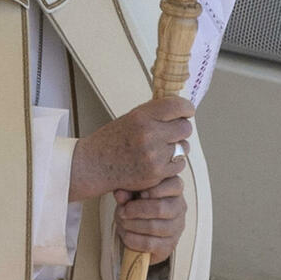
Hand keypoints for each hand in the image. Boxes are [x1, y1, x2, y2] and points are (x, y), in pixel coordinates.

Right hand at [70, 96, 193, 200]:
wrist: (94, 165)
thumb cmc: (111, 141)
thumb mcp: (130, 118)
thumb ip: (154, 114)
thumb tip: (180, 110)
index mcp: (141, 116)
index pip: (177, 106)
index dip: (186, 108)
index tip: (187, 111)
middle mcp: (149, 134)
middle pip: (185, 128)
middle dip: (181, 129)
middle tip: (170, 132)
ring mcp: (154, 155)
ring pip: (184, 147)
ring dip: (177, 148)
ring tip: (159, 149)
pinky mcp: (157, 173)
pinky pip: (179, 165)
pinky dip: (172, 164)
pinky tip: (158, 161)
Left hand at [114, 176, 186, 263]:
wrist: (138, 227)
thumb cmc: (137, 201)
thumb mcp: (130, 191)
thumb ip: (126, 190)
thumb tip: (120, 194)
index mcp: (175, 188)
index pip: (174, 184)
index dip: (153, 189)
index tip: (139, 193)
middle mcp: (180, 207)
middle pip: (160, 208)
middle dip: (136, 210)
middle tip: (122, 211)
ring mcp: (177, 227)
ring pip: (154, 227)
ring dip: (132, 224)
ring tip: (122, 221)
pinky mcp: (169, 246)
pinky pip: (149, 244)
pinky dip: (132, 239)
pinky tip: (125, 234)